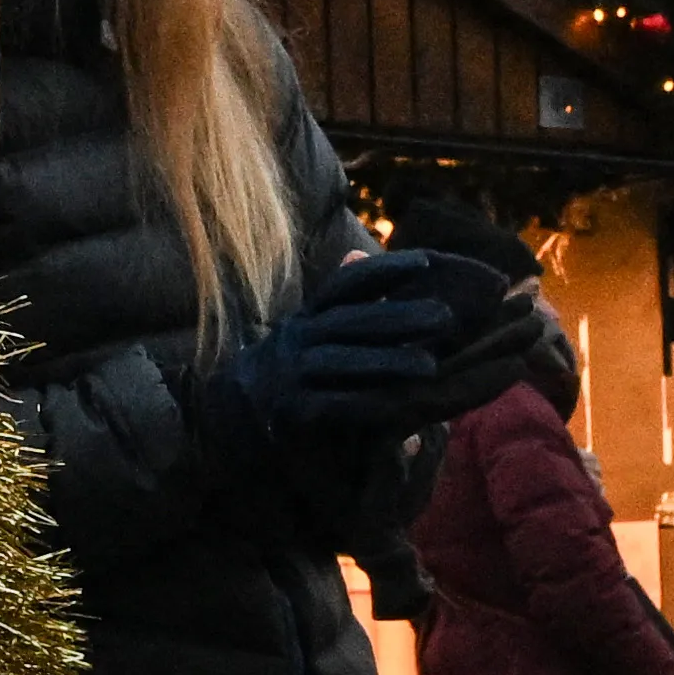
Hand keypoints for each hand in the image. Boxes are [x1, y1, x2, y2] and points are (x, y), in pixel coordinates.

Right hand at [201, 248, 479, 467]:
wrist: (228, 419)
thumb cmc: (286, 373)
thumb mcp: (306, 331)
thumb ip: (337, 303)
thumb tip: (358, 254)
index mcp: (307, 316)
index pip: (347, 284)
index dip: (385, 269)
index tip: (427, 262)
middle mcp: (296, 337)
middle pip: (350, 320)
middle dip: (399, 316)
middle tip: (446, 317)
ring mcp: (290, 374)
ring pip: (343, 361)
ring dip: (389, 362)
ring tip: (431, 366)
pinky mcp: (290, 412)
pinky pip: (334, 405)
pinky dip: (369, 406)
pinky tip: (402, 410)